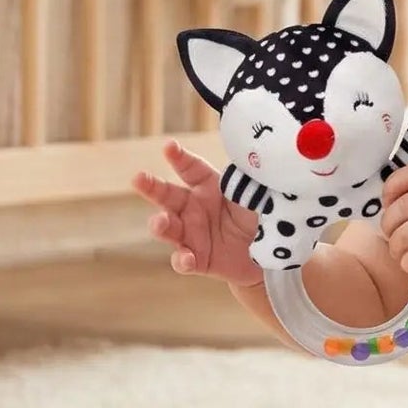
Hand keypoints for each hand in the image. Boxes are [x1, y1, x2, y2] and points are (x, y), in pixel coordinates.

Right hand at [132, 140, 262, 286]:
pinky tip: (186, 258)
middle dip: (150, 186)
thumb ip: (246, 182)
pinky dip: (182, 260)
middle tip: (138, 178)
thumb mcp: (255, 195)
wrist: (268, 255)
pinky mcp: (196, 260)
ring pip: (167, 228)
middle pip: (166, 195)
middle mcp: (193, 208)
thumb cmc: (260, 217)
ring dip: (160, 224)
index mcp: (208, 186)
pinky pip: (183, 260)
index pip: (190, 168)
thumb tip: (251, 161)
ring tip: (159, 222)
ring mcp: (191, 234)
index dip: (178, 157)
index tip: (169, 146)